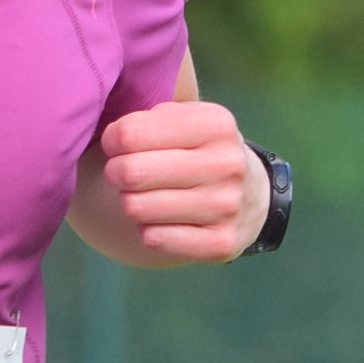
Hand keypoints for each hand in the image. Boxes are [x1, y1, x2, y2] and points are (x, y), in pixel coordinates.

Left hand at [95, 99, 266, 262]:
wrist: (252, 195)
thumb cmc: (200, 150)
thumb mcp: (184, 119)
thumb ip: (145, 119)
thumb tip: (112, 139)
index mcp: (215, 125)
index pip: (130, 134)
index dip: (112, 141)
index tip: (118, 145)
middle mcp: (226, 164)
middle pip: (131, 172)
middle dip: (115, 173)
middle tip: (123, 173)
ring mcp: (226, 206)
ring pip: (137, 208)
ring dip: (130, 202)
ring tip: (145, 195)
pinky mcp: (221, 242)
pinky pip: (153, 239)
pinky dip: (147, 230)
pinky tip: (162, 220)